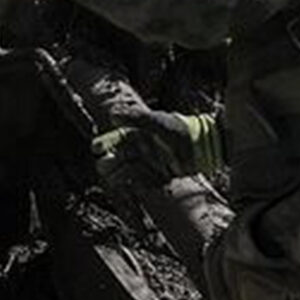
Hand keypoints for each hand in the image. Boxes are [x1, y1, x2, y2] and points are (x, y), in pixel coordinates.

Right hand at [90, 106, 222, 187]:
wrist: (203, 146)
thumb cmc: (179, 130)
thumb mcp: (157, 121)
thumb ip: (135, 118)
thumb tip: (112, 115)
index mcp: (136, 135)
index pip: (113, 141)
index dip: (102, 144)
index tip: (97, 147)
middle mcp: (139, 151)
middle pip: (115, 159)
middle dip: (108, 162)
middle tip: (106, 164)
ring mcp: (148, 165)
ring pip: (125, 173)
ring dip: (120, 175)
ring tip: (121, 175)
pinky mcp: (157, 178)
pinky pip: (142, 184)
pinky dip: (137, 184)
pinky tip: (135, 184)